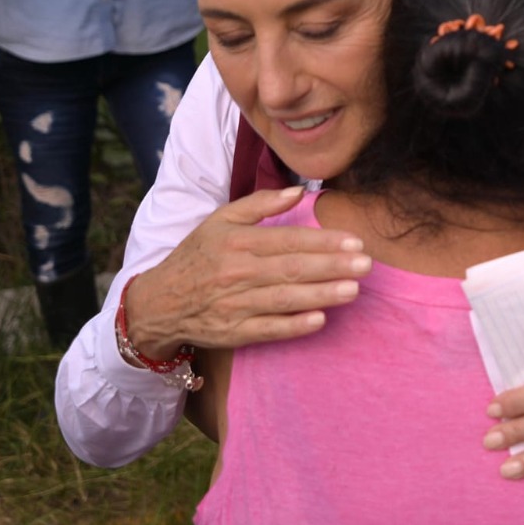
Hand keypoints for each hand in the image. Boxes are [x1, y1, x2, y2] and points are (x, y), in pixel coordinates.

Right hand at [121, 186, 371, 358]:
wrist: (158, 303)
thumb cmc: (197, 257)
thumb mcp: (220, 220)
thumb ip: (260, 204)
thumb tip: (298, 192)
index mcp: (236, 242)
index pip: (287, 240)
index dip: (323, 241)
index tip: (354, 241)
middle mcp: (236, 272)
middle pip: (291, 269)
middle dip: (332, 266)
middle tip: (366, 264)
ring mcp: (234, 304)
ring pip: (284, 298)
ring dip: (321, 294)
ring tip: (353, 290)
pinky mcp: (232, 333)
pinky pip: (267, 330)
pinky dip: (293, 326)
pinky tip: (320, 320)